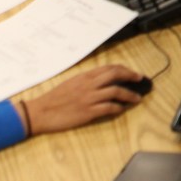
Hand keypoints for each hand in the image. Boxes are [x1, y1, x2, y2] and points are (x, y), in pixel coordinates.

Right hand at [20, 66, 145, 134]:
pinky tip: (122, 109)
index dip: (124, 69)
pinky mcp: (88, 112)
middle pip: (115, 75)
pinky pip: (108, 108)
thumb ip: (87, 80)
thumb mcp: (71, 83)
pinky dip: (118, 108)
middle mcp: (89, 84)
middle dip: (131, 76)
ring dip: (130, 95)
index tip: (132, 73)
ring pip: (116, 91)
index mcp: (85, 76)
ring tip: (137, 98)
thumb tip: (102, 80)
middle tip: (140, 79)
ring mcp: (89, 98)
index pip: (109, 68)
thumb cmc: (54, 98)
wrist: (41, 112)